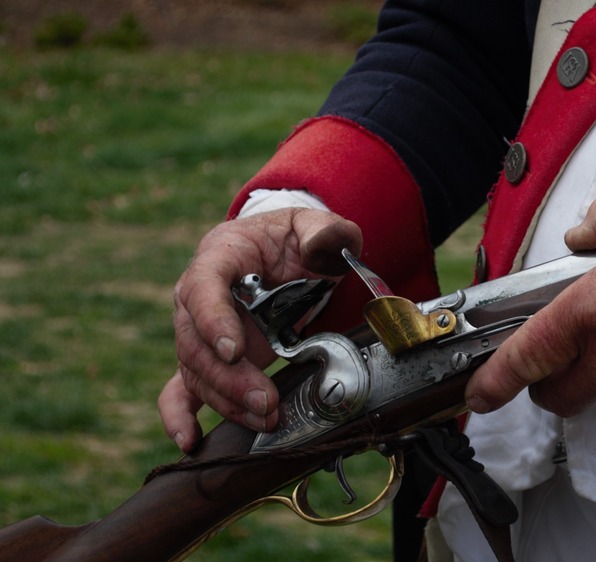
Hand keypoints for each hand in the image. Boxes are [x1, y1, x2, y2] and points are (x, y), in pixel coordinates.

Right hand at [159, 208, 361, 451]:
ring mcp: (201, 330)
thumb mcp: (316, 224)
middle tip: (265, 401)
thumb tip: (324, 246)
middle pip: (197, 341)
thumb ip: (324, 231)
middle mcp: (198, 295)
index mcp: (221, 254)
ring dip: (226, 400)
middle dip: (230, 377)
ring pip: (197, 371)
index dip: (213, 320)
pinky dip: (180, 415)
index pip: (203, 286)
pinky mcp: (210, 357)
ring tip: (265, 419)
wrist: (288, 254)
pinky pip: (182, 388)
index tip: (235, 351)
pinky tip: (188, 440)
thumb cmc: (297, 237)